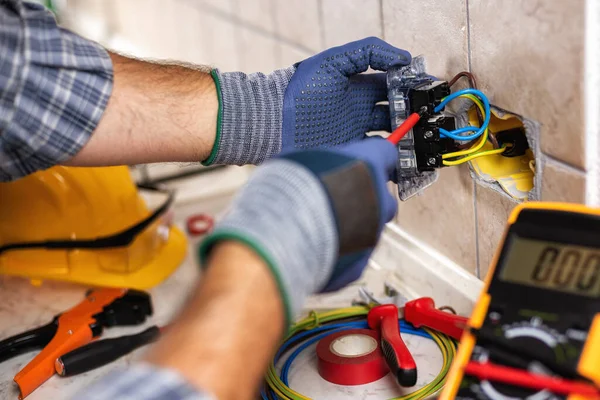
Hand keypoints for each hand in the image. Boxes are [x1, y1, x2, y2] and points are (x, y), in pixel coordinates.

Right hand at [199, 137, 397, 321]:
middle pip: (384, 198)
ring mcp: (371, 235)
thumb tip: (317, 163)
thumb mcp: (299, 160)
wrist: (279, 238)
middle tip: (340, 199)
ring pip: (370, 229)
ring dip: (353, 227)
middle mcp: (377, 200)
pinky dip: (339, 253)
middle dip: (367, 199)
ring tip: (322, 227)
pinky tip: (316, 249)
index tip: (376, 160)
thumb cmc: (287, 192)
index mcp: (366, 165)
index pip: (386, 152)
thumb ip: (321, 163)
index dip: (379, 157)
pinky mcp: (359, 264)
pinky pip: (353, 255)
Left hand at [204, 37, 409, 165]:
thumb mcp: (334, 62)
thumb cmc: (299, 91)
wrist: (273, 123)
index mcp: (359, 89)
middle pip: (394, 115)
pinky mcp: (347, 153)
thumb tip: (403, 56)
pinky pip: (372, 157)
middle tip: (424, 121)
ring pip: (388, 138)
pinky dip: (386, 159)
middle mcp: (359, 112)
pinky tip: (396, 158)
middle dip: (411, 118)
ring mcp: (353, 135)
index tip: (425, 93)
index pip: (392, 88)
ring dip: (403, 140)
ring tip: (416, 143)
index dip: (410, 89)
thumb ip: (368, 52)